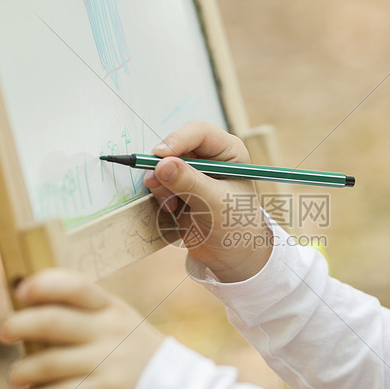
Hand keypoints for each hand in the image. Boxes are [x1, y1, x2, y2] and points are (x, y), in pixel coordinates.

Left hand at [0, 268, 164, 388]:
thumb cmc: (137, 356)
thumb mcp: (120, 323)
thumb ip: (86, 315)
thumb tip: (31, 311)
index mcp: (111, 308)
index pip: (75, 285)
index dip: (44, 284)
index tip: (21, 290)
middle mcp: (110, 330)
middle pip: (53, 321)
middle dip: (20, 325)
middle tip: (3, 332)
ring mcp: (110, 361)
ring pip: (50, 362)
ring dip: (24, 370)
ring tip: (16, 376)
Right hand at [144, 121, 272, 281]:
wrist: (231, 256)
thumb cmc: (236, 226)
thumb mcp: (215, 203)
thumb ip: (189, 182)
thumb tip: (162, 164)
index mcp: (229, 151)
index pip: (199, 132)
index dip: (177, 140)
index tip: (159, 156)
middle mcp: (210, 156)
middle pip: (176, 145)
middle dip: (163, 164)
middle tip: (154, 182)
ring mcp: (193, 171)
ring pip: (163, 163)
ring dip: (160, 182)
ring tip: (171, 204)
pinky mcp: (179, 186)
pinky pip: (159, 180)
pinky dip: (159, 193)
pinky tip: (171, 209)